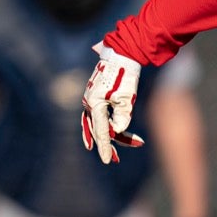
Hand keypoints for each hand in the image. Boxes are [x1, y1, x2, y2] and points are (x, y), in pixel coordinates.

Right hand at [80, 41, 145, 163]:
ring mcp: (90, 100)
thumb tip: (118, 130)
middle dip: (108, 145)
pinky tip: (105, 138)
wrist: (122, 56)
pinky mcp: (95, 98)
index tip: (106, 160)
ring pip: (97, 124)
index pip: (101, 130)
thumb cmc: (126, 75)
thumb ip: (123, 116)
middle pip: (99, 129)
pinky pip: (96, 117)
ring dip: (107, 138)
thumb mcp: (127, 97)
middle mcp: (89, 102)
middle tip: (115, 160)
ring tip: (114, 155)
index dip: (105, 147)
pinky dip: (102, 128)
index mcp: (95, 103)